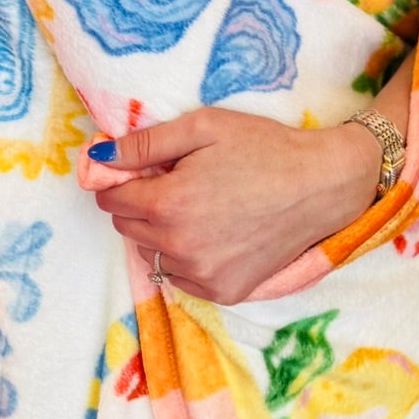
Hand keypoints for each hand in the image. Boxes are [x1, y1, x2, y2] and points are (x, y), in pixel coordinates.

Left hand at [89, 107, 383, 303]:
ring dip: (161, 233)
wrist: (321, 185)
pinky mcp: (224, 291)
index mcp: (167, 204)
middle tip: (176, 184)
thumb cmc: (263, 148)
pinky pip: (181, 278)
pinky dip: (186, 258)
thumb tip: (97, 158)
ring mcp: (202, 274)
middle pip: (127, 227)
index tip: (138, 170)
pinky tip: (214, 234)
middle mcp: (179, 247)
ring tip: (199, 208)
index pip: (110, 198)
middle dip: (139, 204)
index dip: (119, 180)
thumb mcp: (202, 127)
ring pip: (152, 254)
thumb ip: (144, 143)